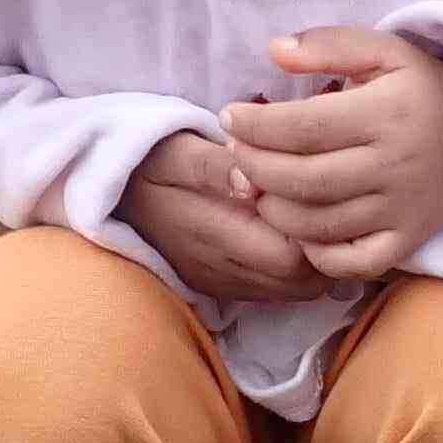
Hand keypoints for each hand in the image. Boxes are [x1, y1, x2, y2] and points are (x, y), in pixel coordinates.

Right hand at [117, 130, 331, 304]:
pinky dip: (294, 271)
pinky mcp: (220, 286)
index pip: (293, 258)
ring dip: (314, 263)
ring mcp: (222, 282)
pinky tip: (294, 235)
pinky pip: (273, 292)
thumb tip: (252, 181)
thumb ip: (214, 165)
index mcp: (215, 235)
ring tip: (316, 220)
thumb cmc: (150, 161)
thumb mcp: (177, 150)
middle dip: (326, 251)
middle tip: (332, 209)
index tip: (323, 197)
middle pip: (302, 282)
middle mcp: (222, 270)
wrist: (111, 193)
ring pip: (292, 292)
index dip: (319, 232)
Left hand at [219, 29, 442, 282]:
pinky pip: (354, 262)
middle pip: (303, 180)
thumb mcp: (386, 50)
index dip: (255, 126)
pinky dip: (318, 254)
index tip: (229, 116)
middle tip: (234, 152)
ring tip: (256, 185)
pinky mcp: (409, 240)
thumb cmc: (426, 87)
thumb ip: (329, 44)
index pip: (303, 127)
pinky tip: (299, 229)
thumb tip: (272, 50)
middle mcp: (394, 165)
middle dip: (253, 168)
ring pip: (319, 224)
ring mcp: (402, 210)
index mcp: (386, 113)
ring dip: (273, 209)